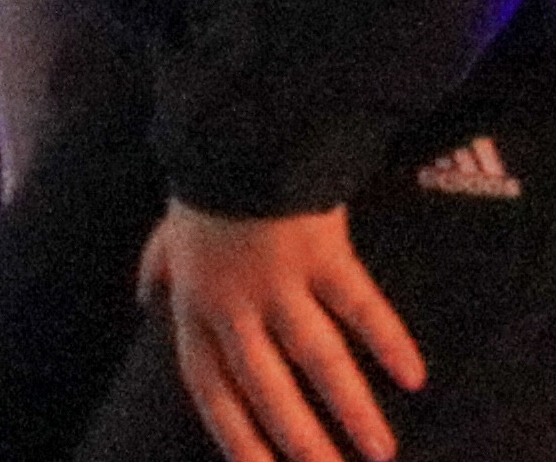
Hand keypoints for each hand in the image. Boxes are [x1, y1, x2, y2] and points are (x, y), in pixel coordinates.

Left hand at [143, 205, 426, 461]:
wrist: (237, 126)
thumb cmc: (205, 184)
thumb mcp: (169, 231)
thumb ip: (158, 270)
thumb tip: (142, 300)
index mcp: (195, 305)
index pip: (209, 389)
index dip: (235, 436)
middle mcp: (234, 303)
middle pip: (267, 389)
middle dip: (302, 442)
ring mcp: (279, 279)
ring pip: (318, 359)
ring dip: (352, 409)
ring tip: (380, 453)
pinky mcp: (322, 251)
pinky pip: (360, 305)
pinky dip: (388, 340)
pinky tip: (413, 376)